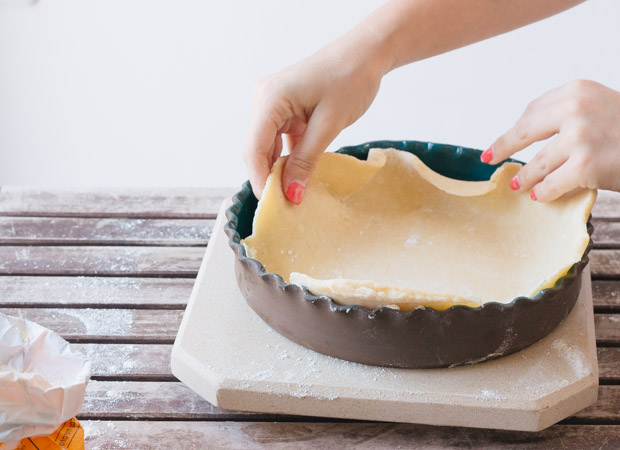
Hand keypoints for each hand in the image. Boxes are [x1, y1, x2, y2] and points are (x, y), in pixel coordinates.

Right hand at [243, 31, 387, 203]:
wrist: (366, 54)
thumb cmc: (350, 80)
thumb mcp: (329, 125)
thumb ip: (306, 160)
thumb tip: (291, 193)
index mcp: (270, 99)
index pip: (254, 149)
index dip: (260, 180)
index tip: (274, 206)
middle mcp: (264, 100)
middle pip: (258, 149)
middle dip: (270, 177)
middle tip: (286, 206)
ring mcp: (273, 104)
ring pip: (269, 146)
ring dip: (280, 169)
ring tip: (294, 194)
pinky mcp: (286, 108)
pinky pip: (281, 139)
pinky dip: (289, 157)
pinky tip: (300, 175)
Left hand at [483, 80, 619, 200]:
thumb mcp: (601, 107)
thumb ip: (568, 115)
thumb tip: (526, 136)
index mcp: (577, 91)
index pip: (533, 111)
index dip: (514, 129)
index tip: (500, 141)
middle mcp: (576, 109)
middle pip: (524, 132)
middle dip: (503, 147)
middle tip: (491, 159)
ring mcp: (580, 137)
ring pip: (536, 163)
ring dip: (525, 178)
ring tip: (519, 185)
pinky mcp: (585, 165)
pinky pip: (550, 184)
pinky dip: (543, 192)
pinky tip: (539, 196)